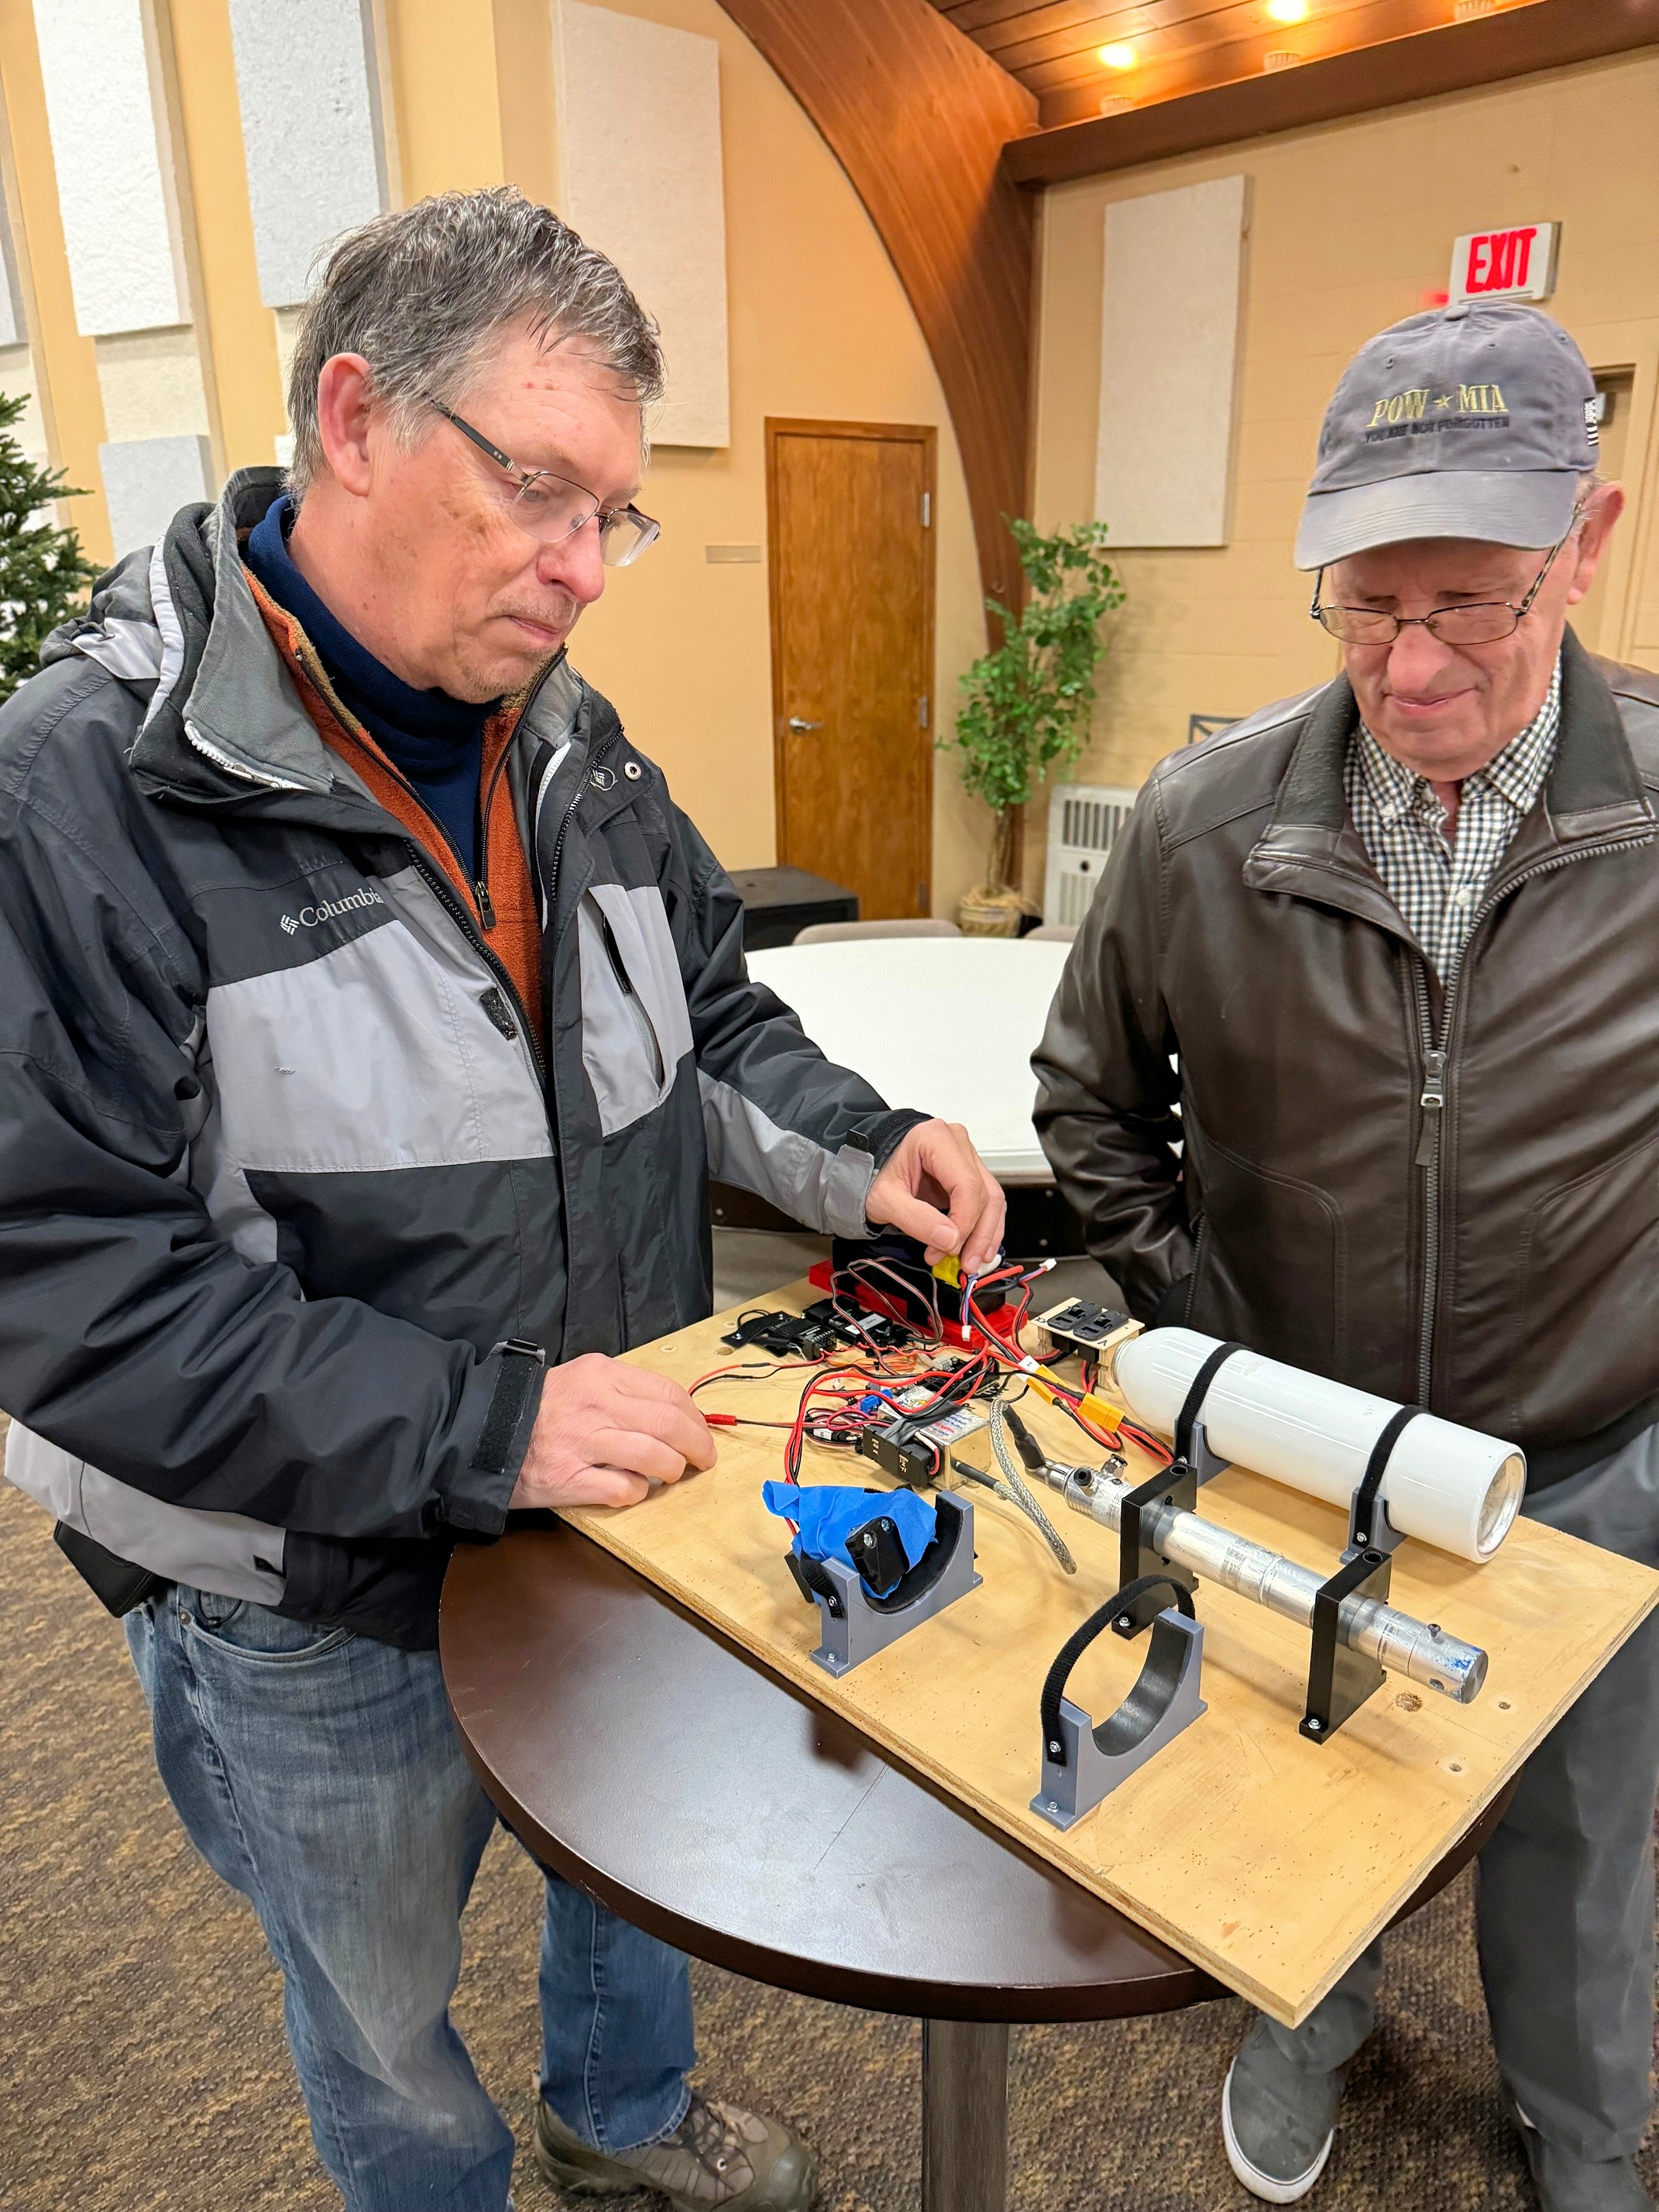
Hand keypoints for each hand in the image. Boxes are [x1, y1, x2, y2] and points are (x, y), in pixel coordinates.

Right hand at [509, 1353, 716, 1510]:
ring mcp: (583, 1442)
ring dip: (672, 1469)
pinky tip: (634, 1490)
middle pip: (669, 1424)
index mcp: (602, 1376)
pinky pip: (623, 1488)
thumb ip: (620, 1391)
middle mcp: (596, 1405)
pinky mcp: (569, 1478)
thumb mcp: (579, 1381)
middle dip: (698, 1446)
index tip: (701, 1430)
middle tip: (703, 1460)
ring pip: (654, 1455)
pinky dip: (638, 1492)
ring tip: (671, 1475)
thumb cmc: (535, 1409)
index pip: (668, 1393)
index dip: (695, 1416)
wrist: (480, 1430)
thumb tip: (672, 1414)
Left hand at [866, 1119, 1005, 1273]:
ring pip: (992, 1199)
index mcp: (935, 1139)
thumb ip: (915, 1219)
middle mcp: (957, 1143)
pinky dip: (984, 1227)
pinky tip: (979, 1249)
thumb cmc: (872, 1173)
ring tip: (972, 1261)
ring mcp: (966, 1156)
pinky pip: (987, 1201)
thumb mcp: (883, 1199)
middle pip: (985, 1193)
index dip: (965, 1221)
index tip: (950, 1247)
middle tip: (965, 1263)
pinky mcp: (968, 1173)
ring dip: (985, 1234)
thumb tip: (950, 1239)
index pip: (967, 1184)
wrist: (867, 1164)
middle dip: (977, 1234)